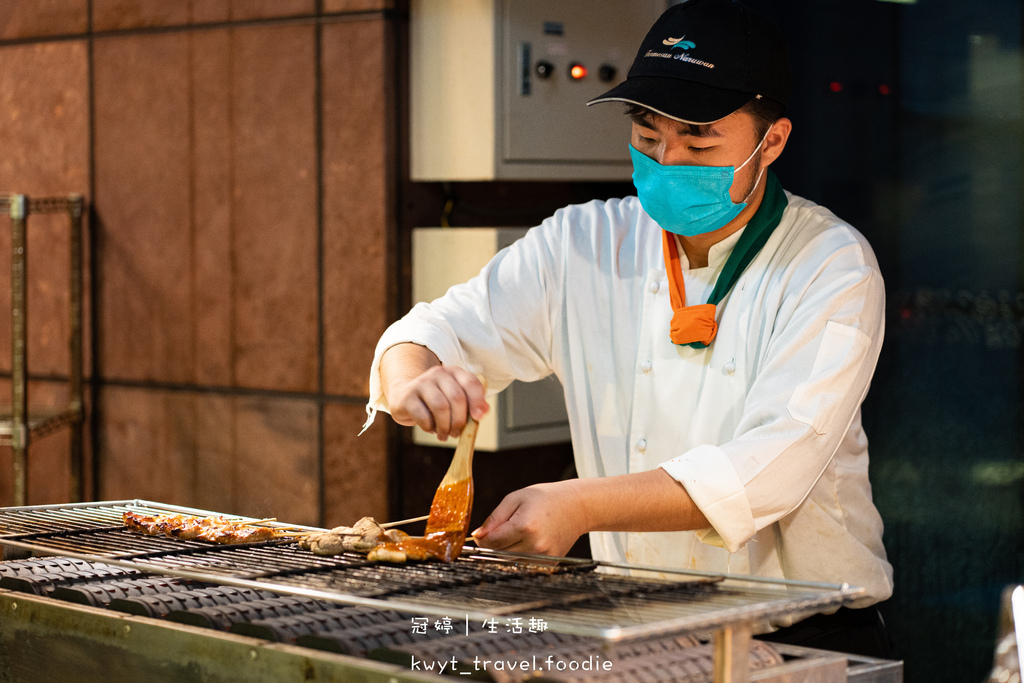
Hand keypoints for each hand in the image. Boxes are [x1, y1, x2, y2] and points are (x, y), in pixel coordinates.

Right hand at [385, 364, 487, 440]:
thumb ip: (472, 404)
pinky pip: (423, 416)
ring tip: (444, 435)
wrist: (404, 396)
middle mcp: (438, 373)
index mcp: (454, 372)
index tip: (478, 418)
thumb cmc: (436, 400)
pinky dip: (430, 427)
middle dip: (460, 420)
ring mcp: (421, 383)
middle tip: (457, 433)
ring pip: (441, 407)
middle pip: (457, 397)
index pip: (471, 383)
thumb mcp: (455, 398)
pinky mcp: (407, 397)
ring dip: (445, 426)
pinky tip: (430, 429)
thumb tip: (484, 411)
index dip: (477, 401)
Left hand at [471, 481, 589, 556]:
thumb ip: (494, 518)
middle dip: (493, 545)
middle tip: (499, 532)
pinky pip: (524, 565)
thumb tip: (478, 536)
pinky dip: (519, 556)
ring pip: (510, 562)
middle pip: (499, 554)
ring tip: (515, 535)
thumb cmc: (545, 499)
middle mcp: (534, 545)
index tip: (480, 535)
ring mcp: (543, 557)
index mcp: (524, 526)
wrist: (577, 507)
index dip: (482, 540)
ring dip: (505, 552)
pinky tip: (526, 542)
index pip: (492, 542)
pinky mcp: (549, 564)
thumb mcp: (515, 499)